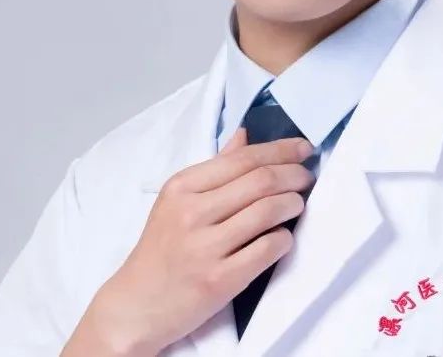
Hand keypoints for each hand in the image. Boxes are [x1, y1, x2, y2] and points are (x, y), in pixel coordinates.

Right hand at [79, 128, 315, 355]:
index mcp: (182, 186)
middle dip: (293, 174)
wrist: (136, 306)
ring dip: (293, 203)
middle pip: (260, 180)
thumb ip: (215, 168)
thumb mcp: (177, 200)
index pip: (242, 158)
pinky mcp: (219, 280)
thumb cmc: (161, 249)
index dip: (280, 150)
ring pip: (267, 211)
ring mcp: (205, 247)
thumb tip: (244, 136)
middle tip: (306, 177)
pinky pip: (266, 250)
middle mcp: (192, 213)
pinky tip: (283, 237)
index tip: (302, 148)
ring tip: (298, 204)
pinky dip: (283, 239)